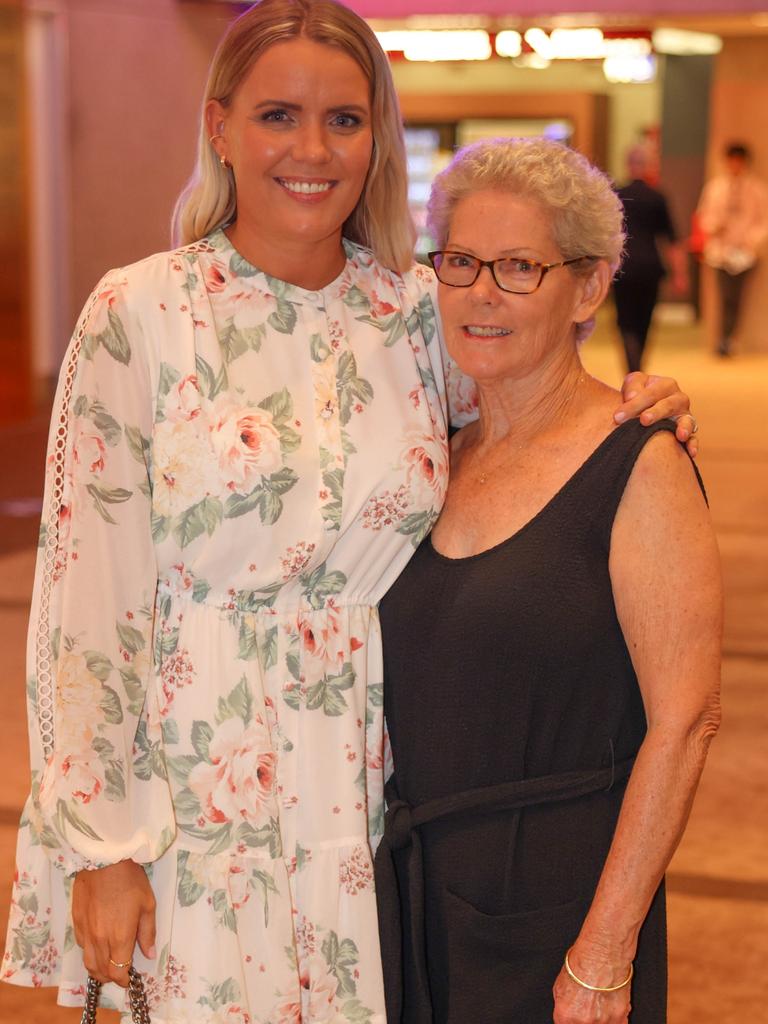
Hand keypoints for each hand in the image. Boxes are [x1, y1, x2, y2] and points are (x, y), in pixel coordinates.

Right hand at [72, 860, 155, 986]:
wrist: (103, 860)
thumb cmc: (130, 880)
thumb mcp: (148, 904)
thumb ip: (148, 932)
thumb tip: (149, 953)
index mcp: (120, 937)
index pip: (118, 971)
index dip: (124, 980)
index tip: (130, 978)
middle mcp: (100, 939)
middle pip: (102, 971)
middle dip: (112, 977)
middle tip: (120, 973)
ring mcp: (85, 931)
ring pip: (88, 962)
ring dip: (98, 969)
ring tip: (107, 966)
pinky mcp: (76, 922)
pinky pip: (81, 946)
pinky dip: (89, 952)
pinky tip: (96, 945)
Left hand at [552, 958, 630, 1023]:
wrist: (602, 955)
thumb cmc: (582, 964)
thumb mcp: (560, 985)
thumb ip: (563, 1005)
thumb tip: (566, 1012)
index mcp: (565, 1015)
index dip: (569, 1020)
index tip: (572, 1016)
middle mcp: (583, 1022)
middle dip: (583, 1017)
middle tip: (587, 1006)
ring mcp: (602, 1022)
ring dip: (599, 1019)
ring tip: (598, 1003)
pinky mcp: (619, 1018)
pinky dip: (614, 1019)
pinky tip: (609, 1008)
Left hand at [614, 372, 697, 457]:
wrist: (645, 406)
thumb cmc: (637, 393)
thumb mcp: (633, 384)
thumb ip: (632, 386)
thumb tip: (631, 397)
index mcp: (666, 385)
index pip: (651, 393)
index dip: (634, 404)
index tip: (617, 417)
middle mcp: (679, 399)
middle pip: (669, 405)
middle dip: (656, 413)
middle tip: (643, 420)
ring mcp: (685, 416)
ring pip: (686, 421)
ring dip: (683, 427)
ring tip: (680, 436)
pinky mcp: (688, 432)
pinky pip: (693, 438)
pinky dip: (693, 445)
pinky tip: (691, 453)